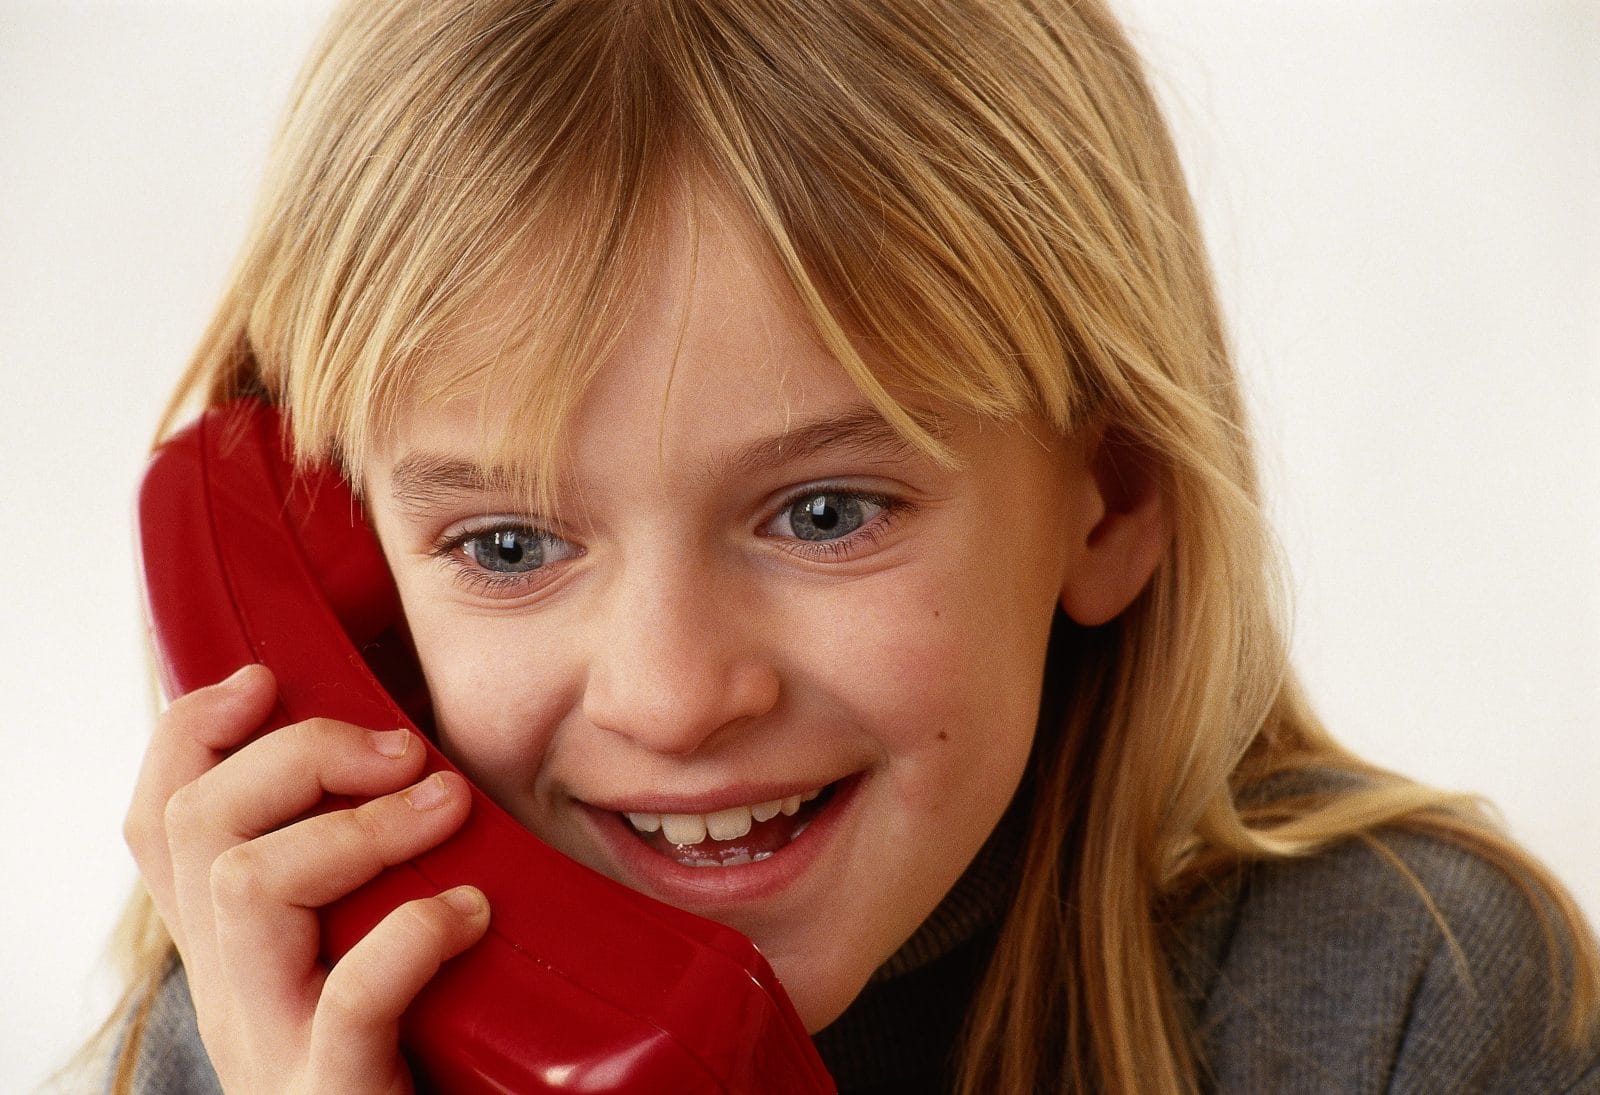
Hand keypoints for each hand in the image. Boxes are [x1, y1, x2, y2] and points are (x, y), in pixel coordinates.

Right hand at [124, 664, 489, 1093]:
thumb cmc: (413, 1061)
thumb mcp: (364, 948)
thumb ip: (362, 875)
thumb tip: (412, 761)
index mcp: (235, 951)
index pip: (159, 821)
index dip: (189, 733)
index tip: (265, 680)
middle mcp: (232, 993)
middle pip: (197, 827)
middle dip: (299, 754)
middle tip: (402, 749)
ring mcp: (271, 1050)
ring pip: (247, 886)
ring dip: (356, 826)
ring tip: (444, 807)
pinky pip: (346, 998)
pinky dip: (410, 935)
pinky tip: (470, 914)